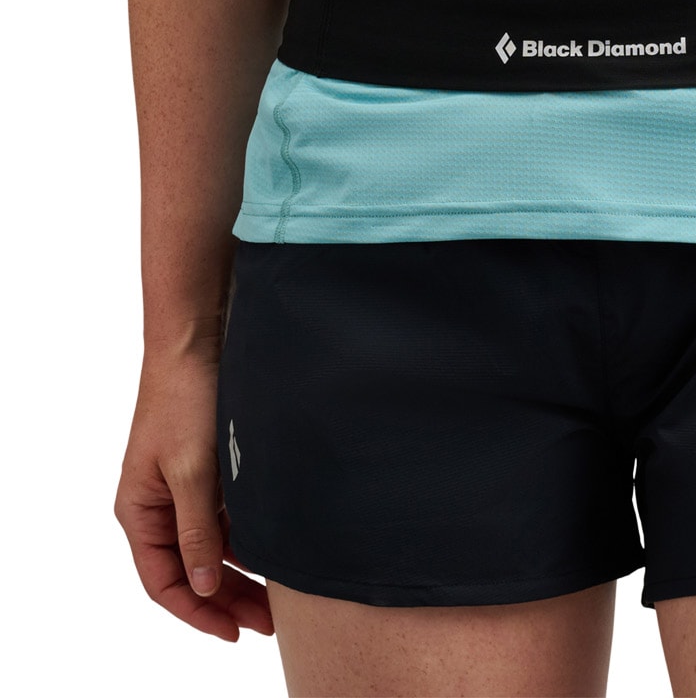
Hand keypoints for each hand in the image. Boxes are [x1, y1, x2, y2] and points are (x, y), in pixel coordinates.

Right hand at [114, 347, 273, 641]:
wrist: (199, 340)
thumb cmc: (186, 399)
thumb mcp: (192, 471)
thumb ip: (196, 530)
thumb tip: (201, 587)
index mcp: (139, 511)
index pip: (163, 582)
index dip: (198, 612)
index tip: (235, 632)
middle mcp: (159, 505)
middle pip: (190, 570)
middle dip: (226, 599)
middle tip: (269, 620)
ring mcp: (185, 488)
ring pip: (211, 546)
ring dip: (240, 571)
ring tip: (279, 594)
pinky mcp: (210, 469)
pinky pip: (225, 518)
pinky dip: (247, 537)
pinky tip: (276, 549)